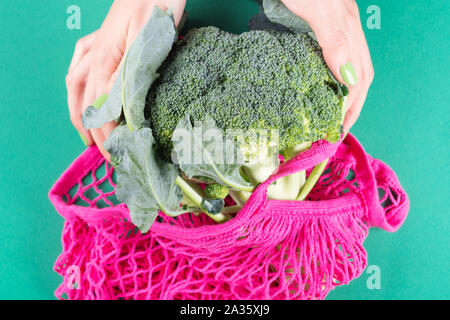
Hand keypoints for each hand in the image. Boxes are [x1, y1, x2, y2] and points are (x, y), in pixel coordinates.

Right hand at [66, 0, 185, 160]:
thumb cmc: (158, 4)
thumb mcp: (147, 43)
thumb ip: (126, 77)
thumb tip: (110, 110)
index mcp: (106, 61)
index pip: (101, 111)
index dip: (108, 137)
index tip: (118, 157)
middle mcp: (94, 55)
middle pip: (85, 102)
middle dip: (93, 132)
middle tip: (104, 154)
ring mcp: (95, 45)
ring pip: (76, 84)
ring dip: (78, 111)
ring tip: (84, 132)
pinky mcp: (101, 38)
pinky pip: (79, 61)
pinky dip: (76, 80)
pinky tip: (79, 87)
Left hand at [281, 0, 373, 133]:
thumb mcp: (316, 7)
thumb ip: (335, 38)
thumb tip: (350, 79)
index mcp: (347, 29)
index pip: (359, 79)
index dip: (352, 109)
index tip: (338, 134)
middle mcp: (344, 29)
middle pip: (358, 76)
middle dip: (351, 107)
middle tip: (335, 131)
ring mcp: (332, 25)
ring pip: (347, 67)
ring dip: (342, 94)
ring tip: (330, 114)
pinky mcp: (316, 23)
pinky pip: (330, 57)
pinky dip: (327, 77)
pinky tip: (316, 83)